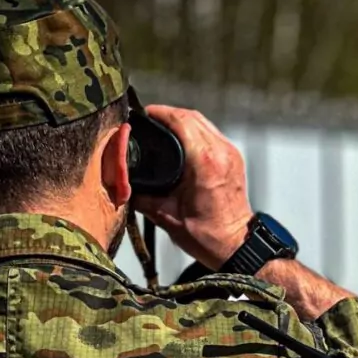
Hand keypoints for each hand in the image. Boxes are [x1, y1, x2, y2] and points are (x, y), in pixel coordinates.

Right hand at [128, 105, 254, 269]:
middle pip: (191, 116)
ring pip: (203, 122)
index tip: (143, 114)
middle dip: (168, 113)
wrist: (236, 245)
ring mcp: (230, 153)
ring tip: (162, 125)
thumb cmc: (208, 236)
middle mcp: (221, 153)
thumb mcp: (166, 217)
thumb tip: (122, 183)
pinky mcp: (234, 158)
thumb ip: (141, 197)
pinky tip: (181, 138)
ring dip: (182, 120)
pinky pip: (211, 133)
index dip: (159, 113)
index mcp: (204, 163)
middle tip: (148, 118)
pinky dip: (194, 130)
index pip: (180, 121)